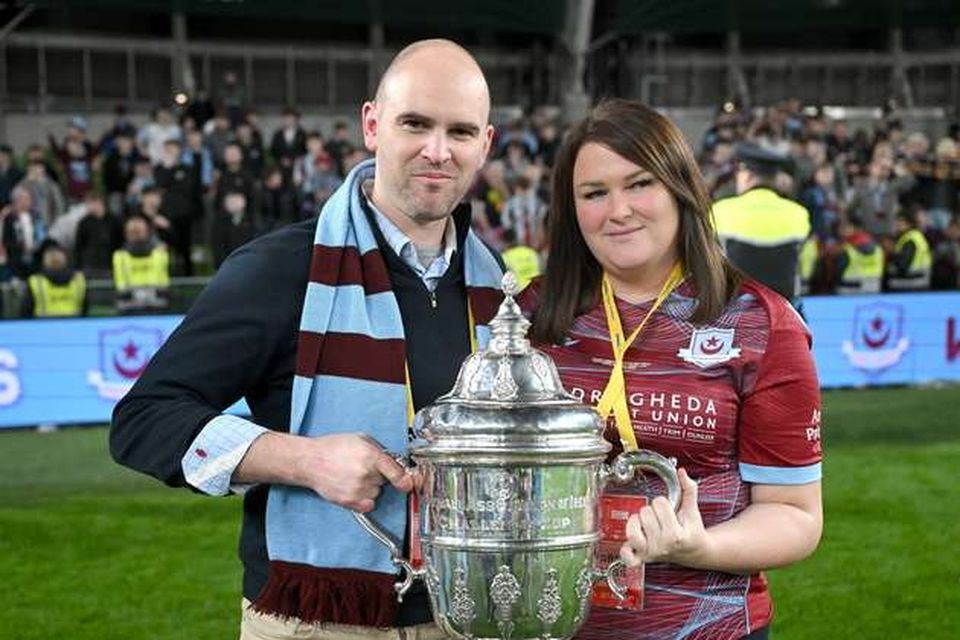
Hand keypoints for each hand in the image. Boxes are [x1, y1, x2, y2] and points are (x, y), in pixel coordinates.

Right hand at [296, 433, 412, 512]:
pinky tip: (353, 487)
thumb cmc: (333, 447)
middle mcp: (366, 474)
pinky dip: (365, 499)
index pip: (398, 474)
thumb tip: (395, 462)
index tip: (411, 484)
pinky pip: (369, 505)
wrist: (310, 461)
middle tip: (364, 468)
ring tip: (354, 476)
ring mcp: (358, 490)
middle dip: (380, 476)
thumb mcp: (361, 439)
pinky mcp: (350, 502)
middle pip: (386, 482)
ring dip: (371, 487)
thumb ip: (380, 450)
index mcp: (371, 456)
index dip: (407, 480)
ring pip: (377, 493)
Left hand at [620, 468, 709, 566]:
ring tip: (646, 525)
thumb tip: (681, 473)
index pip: (659, 504)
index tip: (669, 510)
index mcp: (676, 534)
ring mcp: (651, 553)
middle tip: (660, 519)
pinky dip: (626, 550)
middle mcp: (662, 545)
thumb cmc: (691, 531)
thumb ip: (688, 490)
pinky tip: (631, 543)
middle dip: (652, 512)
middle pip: (645, 513)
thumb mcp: (692, 510)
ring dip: (637, 523)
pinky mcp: (643, 558)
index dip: (663, 503)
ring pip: (632, 530)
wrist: (693, 551)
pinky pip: (628, 556)